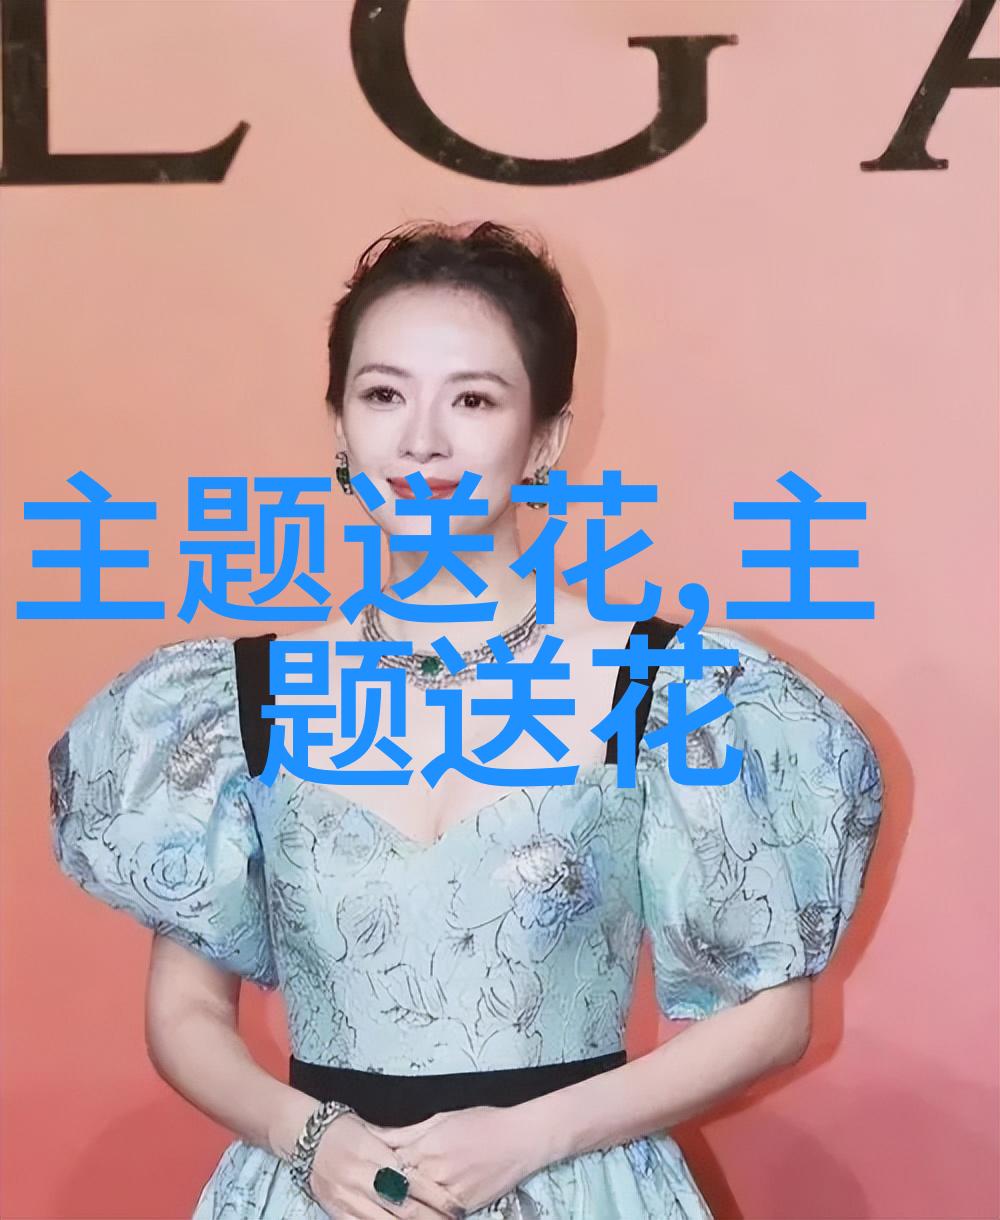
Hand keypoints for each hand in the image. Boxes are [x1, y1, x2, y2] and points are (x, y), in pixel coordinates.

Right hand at [306, 1110, 464, 1218]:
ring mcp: (349, 1199)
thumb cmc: (344, 1130)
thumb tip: (426, 1156)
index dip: (436, 1196)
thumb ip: (399, 1145)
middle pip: (403, 1207)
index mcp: (376, 1155)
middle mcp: (363, 1179)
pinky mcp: (337, 1212)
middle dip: (430, 1219)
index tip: (455, 1206)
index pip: (413, 1180)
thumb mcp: (373, 1130)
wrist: (307, 1139)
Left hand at [369, 1105, 544, 1214]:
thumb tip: (378, 1133)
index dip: (374, 1165)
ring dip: (400, 1204)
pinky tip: (416, 1211)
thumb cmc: (483, 1121)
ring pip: (414, 1205)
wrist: (520, 1139)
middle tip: (365, 1191)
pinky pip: (436, 1215)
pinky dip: (424, 1213)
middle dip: (382, 1188)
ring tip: (386, 1204)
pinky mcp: (462, 1207)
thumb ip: (408, 1131)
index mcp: (427, 1145)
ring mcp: (448, 1192)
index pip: (388, 1160)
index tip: (361, 1168)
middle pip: (397, 1186)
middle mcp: (435, 1170)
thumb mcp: (442, 1117)